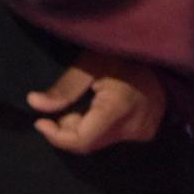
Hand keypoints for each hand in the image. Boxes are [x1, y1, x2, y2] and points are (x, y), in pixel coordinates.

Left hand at [27, 52, 167, 154]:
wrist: (160, 51)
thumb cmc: (123, 52)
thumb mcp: (90, 62)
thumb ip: (64, 88)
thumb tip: (32, 103)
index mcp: (118, 108)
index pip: (81, 140)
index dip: (56, 136)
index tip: (40, 121)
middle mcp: (133, 126)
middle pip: (89, 143)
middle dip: (68, 129)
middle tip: (65, 107)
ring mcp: (142, 131)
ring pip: (100, 142)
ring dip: (83, 129)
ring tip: (84, 105)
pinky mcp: (146, 132)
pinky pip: (113, 137)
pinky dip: (99, 129)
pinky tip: (100, 110)